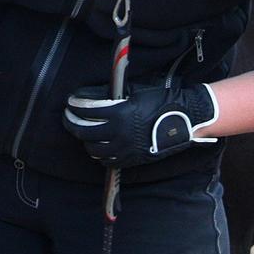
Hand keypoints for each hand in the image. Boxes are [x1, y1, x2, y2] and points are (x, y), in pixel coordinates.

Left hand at [62, 82, 219, 168]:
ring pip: (93, 149)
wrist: (184, 120)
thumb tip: (92, 96)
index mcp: (119, 114)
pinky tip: (98, 145)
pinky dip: (99, 153)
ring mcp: (124, 149)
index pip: (87, 111)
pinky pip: (107, 160)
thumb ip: (112, 96)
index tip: (70, 102)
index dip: (75, 106)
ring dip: (85, 139)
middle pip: (84, 132)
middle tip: (69, 117)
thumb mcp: (134, 93)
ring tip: (83, 131)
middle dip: (72, 123)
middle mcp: (118, 134)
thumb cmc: (160, 101)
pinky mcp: (131, 160)